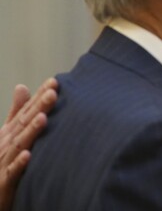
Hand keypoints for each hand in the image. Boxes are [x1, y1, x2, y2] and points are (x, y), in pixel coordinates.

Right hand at [0, 78, 57, 210]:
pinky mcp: (3, 181)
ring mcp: (4, 161)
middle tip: (52, 93)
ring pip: (19, 144)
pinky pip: (12, 172)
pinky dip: (19, 163)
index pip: (26, 111)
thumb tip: (22, 86)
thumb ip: (16, 112)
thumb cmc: (1, 159)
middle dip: (38, 107)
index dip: (39, 96)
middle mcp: (6, 143)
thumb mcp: (7, 134)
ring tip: (43, 118)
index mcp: (10, 132)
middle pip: (24, 123)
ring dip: (30, 131)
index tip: (54, 82)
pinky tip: (28, 155)